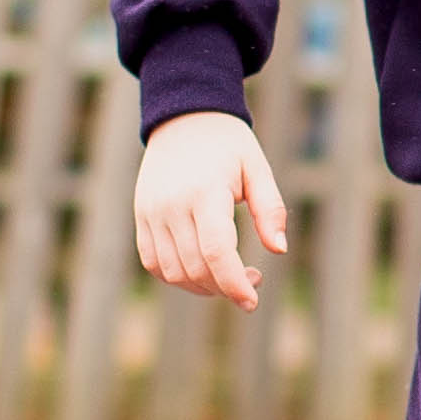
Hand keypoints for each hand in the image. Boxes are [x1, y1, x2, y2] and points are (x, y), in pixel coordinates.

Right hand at [136, 110, 288, 308]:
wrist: (184, 118)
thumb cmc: (229, 145)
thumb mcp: (257, 168)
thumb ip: (270, 209)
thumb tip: (279, 250)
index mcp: (204, 192)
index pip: (216, 251)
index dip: (234, 283)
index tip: (252, 301)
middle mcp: (171, 205)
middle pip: (195, 267)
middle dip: (226, 287)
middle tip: (254, 279)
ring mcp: (151, 212)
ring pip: (172, 272)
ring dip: (202, 286)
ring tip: (230, 276)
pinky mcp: (141, 217)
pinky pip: (153, 262)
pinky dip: (177, 277)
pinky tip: (203, 270)